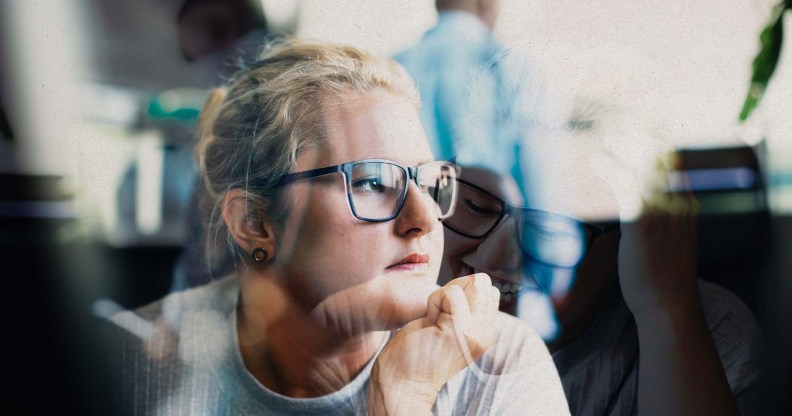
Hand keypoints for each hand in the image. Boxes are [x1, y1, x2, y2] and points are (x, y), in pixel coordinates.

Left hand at [368, 274, 499, 414]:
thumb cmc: (417, 351)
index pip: (487, 289)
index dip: (462, 291)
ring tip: (433, 321)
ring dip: (442, 296)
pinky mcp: (459, 330)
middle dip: (454, 290)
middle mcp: (485, 333)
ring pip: (469, 284)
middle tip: (437, 318)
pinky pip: (450, 292)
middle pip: (481, 283)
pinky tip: (428, 322)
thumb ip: (465, 306)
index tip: (444, 314)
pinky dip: (434, 301)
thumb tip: (476, 278)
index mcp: (484, 332)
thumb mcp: (449, 325)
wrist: (402, 383)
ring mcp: (474, 332)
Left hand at [591, 147, 700, 317]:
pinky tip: (597, 160)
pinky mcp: (643, 221)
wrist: (669, 305)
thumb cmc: (662, 279)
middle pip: (660, 158)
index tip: (638, 133)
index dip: (655, 145)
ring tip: (606, 141)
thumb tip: (640, 213)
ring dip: (623, 149)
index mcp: (687, 206)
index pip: (674, 165)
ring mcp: (662, 211)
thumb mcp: (668, 243)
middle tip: (618, 132)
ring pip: (643, 167)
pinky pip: (626, 185)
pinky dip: (610, 168)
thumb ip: (659, 222)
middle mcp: (678, 203)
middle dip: (640, 140)